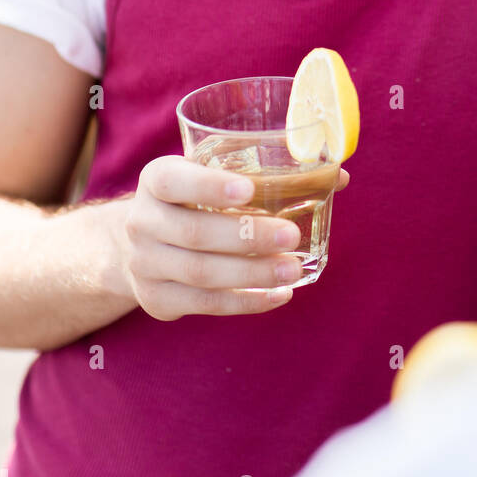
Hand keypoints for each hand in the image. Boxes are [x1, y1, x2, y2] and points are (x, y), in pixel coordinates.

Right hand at [114, 155, 349, 319]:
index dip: (208, 186)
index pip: (172, 181)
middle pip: (194, 233)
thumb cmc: (193, 200)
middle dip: (247, 236)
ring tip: (293, 269)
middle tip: (291, 236)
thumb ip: (263, 171)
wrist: (137, 245)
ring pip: (201, 273)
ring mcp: (145, 265)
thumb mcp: (209, 175)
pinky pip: (205, 305)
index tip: (250, 190)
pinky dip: (246, 301)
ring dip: (252, 273)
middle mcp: (142, 222)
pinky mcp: (158, 300)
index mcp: (155, 181)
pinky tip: (279, 295)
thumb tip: (339, 175)